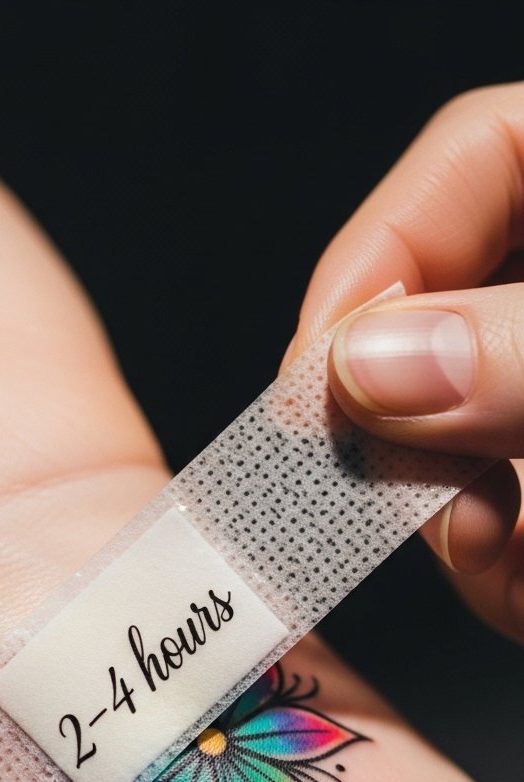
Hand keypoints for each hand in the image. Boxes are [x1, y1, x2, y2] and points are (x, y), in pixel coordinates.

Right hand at [283, 83, 523, 642]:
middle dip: (412, 426)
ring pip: (463, 449)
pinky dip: (503, 581)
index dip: (377, 257)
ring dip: (460, 527)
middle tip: (404, 483)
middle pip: (443, 322)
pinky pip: (506, 536)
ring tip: (506, 549)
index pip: (472, 160)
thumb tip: (374, 367)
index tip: (318, 378)